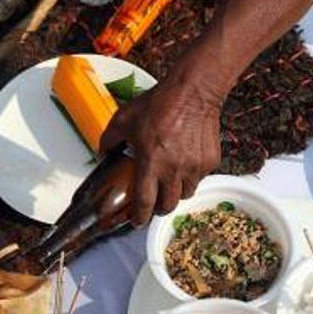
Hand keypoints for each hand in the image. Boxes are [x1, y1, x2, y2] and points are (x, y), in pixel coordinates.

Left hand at [99, 72, 224, 225]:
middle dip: (158, 209)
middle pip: (168, 205)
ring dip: (176, 193)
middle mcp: (174, 170)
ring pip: (186, 194)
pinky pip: (199, 177)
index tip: (136, 221)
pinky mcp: (210, 161)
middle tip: (153, 204)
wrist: (193, 92)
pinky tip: (184, 162)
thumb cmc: (159, 104)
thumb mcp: (124, 119)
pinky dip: (191, 176)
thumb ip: (110, 139)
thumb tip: (102, 153)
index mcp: (150, 162)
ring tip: (169, 182)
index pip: (144, 202)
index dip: (139, 217)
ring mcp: (194, 167)